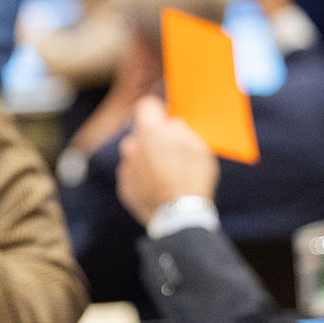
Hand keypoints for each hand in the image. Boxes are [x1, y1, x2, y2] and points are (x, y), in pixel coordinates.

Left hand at [117, 96, 219, 224]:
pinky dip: (143, 178)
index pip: (146, 106)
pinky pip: (133, 175)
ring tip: (167, 173)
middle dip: (153, 137)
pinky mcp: (125, 187)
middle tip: (171, 150)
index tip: (167, 117)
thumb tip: (172, 124)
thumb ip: (181, 130)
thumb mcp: (198, 147)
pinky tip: (159, 187)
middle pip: (140, 132)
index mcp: (151, 131)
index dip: (158, 110)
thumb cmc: (194, 179)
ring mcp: (126, 168)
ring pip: (135, 154)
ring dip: (147, 158)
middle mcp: (133, 146)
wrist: (180, 216)